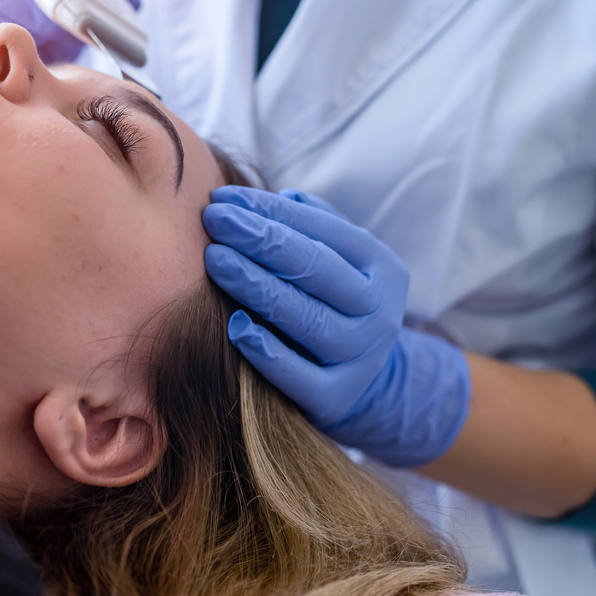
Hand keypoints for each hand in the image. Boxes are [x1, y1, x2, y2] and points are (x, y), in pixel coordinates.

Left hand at [203, 186, 470, 466]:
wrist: (362, 381)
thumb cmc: (332, 302)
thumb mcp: (338, 261)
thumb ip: (312, 226)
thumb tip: (282, 196)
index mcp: (382, 268)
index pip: (325, 231)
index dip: (272, 211)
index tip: (224, 197)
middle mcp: (378, 312)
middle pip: (316, 269)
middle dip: (260, 239)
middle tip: (214, 218)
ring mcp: (360, 358)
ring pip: (306, 318)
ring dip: (256, 285)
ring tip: (215, 259)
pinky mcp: (335, 399)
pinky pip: (298, 376)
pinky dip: (267, 352)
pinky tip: (235, 326)